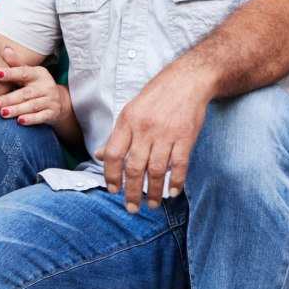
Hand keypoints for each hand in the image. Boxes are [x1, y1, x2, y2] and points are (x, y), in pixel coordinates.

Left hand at [0, 46, 68, 126]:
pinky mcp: (53, 113)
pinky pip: (42, 117)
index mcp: (39, 74)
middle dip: (8, 99)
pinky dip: (31, 119)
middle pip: (25, 93)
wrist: (60, 101)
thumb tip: (5, 49)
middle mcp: (46, 86)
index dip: (10, 73)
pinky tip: (20, 122)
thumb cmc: (38, 85)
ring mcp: (50, 100)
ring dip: (17, 110)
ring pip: (32, 105)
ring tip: (2, 113)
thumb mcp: (29, 73)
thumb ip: (17, 64)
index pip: (23, 72)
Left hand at [98, 68, 207, 213]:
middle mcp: (145, 129)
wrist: (187, 80)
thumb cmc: (157, 95)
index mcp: (128, 121)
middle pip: (134, 168)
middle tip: (132, 208)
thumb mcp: (131, 110)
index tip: (113, 190)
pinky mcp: (185, 137)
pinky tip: (172, 192)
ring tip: (152, 204)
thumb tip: (101, 155)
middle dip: (131, 192)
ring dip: (154, 192)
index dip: (111, 175)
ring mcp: (166, 133)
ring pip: (157, 170)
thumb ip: (118, 135)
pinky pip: (180, 165)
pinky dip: (176, 182)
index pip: (113, 154)